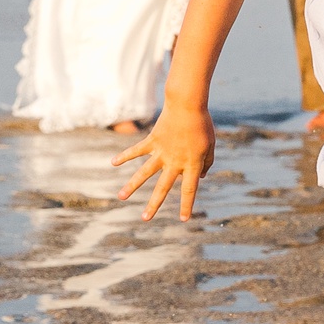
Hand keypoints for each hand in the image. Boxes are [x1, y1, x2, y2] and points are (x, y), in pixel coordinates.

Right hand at [112, 103, 215, 220]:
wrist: (188, 104)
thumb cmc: (202, 125)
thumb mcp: (211, 146)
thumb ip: (207, 163)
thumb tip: (201, 177)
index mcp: (192, 164)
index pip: (189, 189)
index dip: (186, 205)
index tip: (183, 219)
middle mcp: (174, 162)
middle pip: (163, 187)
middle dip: (153, 204)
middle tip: (144, 219)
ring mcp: (161, 152)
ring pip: (144, 172)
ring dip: (131, 185)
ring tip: (120, 197)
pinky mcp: (152, 140)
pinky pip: (137, 150)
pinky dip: (125, 156)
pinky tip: (113, 163)